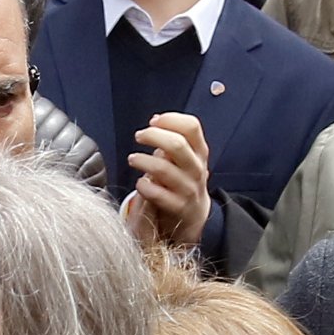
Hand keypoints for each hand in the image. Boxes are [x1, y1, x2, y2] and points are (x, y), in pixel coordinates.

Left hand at [122, 110, 210, 258]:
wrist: (193, 215)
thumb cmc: (183, 179)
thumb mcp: (185, 158)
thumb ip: (173, 140)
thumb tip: (156, 120)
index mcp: (200, 152)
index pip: (192, 127)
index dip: (171, 119)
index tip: (154, 121)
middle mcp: (197, 168)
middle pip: (177, 144)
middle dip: (153, 136)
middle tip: (139, 136)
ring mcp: (188, 188)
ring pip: (163, 169)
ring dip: (143, 161)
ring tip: (133, 158)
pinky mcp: (177, 207)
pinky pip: (156, 194)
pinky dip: (144, 186)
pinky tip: (140, 184)